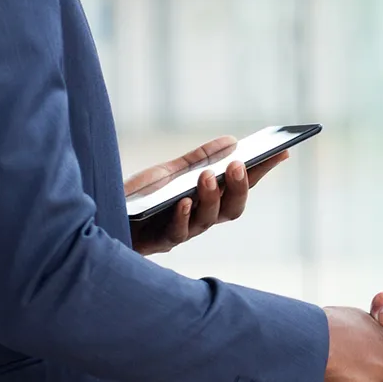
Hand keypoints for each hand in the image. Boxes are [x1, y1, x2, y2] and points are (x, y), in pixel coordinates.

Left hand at [126, 137, 287, 255]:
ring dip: (211, 197)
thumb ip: (198, 159)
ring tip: (208, 176)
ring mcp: (181, 231)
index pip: (241, 186)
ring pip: (208, 220)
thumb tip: (232, 141)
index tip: (281, 151)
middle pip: (232, 209)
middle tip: (239, 164)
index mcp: (206, 201)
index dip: (263, 171)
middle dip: (239, 187)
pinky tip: (183, 201)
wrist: (100, 216)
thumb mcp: (168, 173)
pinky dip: (182, 216)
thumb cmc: (137, 198)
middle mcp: (199, 219)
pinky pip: (177, 232)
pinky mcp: (159, 240)